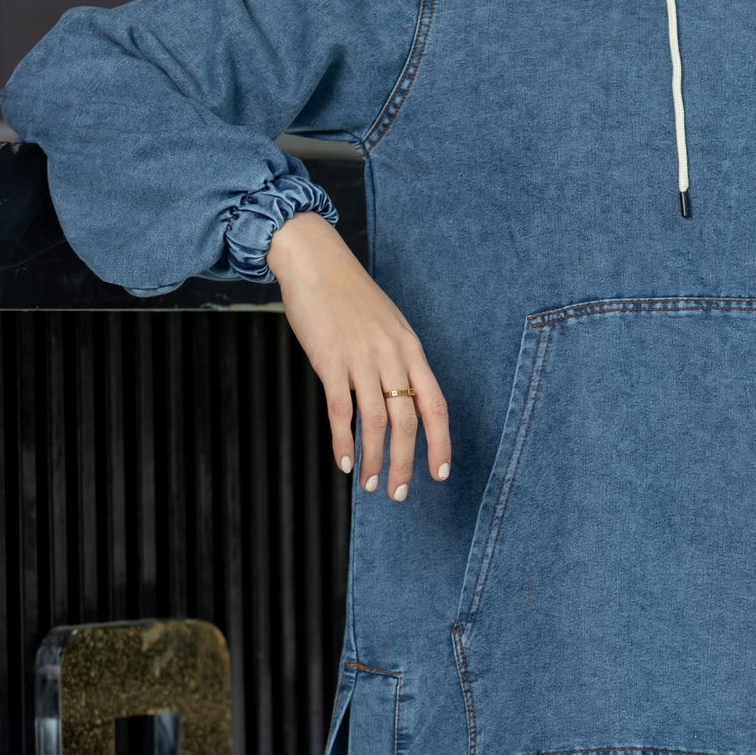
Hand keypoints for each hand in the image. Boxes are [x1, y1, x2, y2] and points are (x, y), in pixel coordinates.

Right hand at [267, 211, 450, 498]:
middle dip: (406, 463)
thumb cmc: (349, 295)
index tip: (440, 474)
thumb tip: (399, 399)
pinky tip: (343, 461)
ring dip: (374, 459)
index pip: (435, 405)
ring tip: (370, 484)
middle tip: (399, 493)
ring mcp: (361, 358)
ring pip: (375, 422)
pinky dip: (343, 441)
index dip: (440, 443)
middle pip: (407, 421)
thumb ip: (397, 359)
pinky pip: (340, 410)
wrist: (315, 261)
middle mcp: (392, 356)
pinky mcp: (330, 360)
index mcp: (411, 349)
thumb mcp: (387, 325)